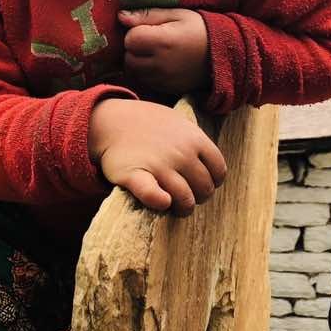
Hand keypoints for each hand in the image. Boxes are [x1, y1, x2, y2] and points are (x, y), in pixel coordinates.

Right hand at [88, 98, 226, 214]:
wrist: (112, 121)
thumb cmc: (148, 125)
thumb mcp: (179, 123)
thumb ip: (198, 142)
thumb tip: (213, 167)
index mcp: (195, 139)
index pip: (218, 172)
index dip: (212, 182)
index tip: (199, 184)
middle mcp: (182, 153)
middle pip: (204, 189)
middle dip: (197, 197)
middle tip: (185, 196)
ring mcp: (160, 165)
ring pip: (185, 199)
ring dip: (182, 208)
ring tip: (174, 206)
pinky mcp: (136, 177)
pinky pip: (153, 196)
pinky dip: (160, 202)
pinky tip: (162, 202)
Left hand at [120, 8, 209, 96]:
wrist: (225, 54)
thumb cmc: (200, 29)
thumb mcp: (177, 14)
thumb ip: (148, 15)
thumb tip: (121, 16)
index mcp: (162, 41)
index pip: (129, 39)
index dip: (135, 32)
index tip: (149, 29)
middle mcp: (160, 64)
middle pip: (128, 58)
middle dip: (134, 49)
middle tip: (151, 41)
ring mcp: (164, 80)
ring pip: (135, 72)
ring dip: (139, 62)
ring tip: (155, 53)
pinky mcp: (167, 89)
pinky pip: (146, 82)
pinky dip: (147, 74)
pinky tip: (160, 64)